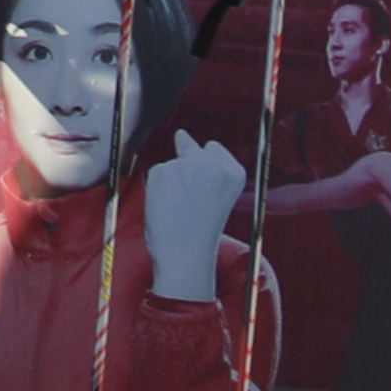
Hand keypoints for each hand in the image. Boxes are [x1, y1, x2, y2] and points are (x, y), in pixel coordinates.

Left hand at [141, 129, 248, 303]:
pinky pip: (156, 172)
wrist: (185, 256)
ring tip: (179, 209)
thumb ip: (207, 167)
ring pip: (172, 163)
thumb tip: (181, 135)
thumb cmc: (200, 232)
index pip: (214, 149)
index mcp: (234, 173)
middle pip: (192, 148)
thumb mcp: (217, 196)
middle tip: (187, 200)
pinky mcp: (162, 171)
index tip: (203, 188)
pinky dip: (156, 188)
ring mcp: (187, 165)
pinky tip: (166, 207)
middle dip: (186, 167)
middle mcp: (213, 164)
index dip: (205, 169)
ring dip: (170, 181)